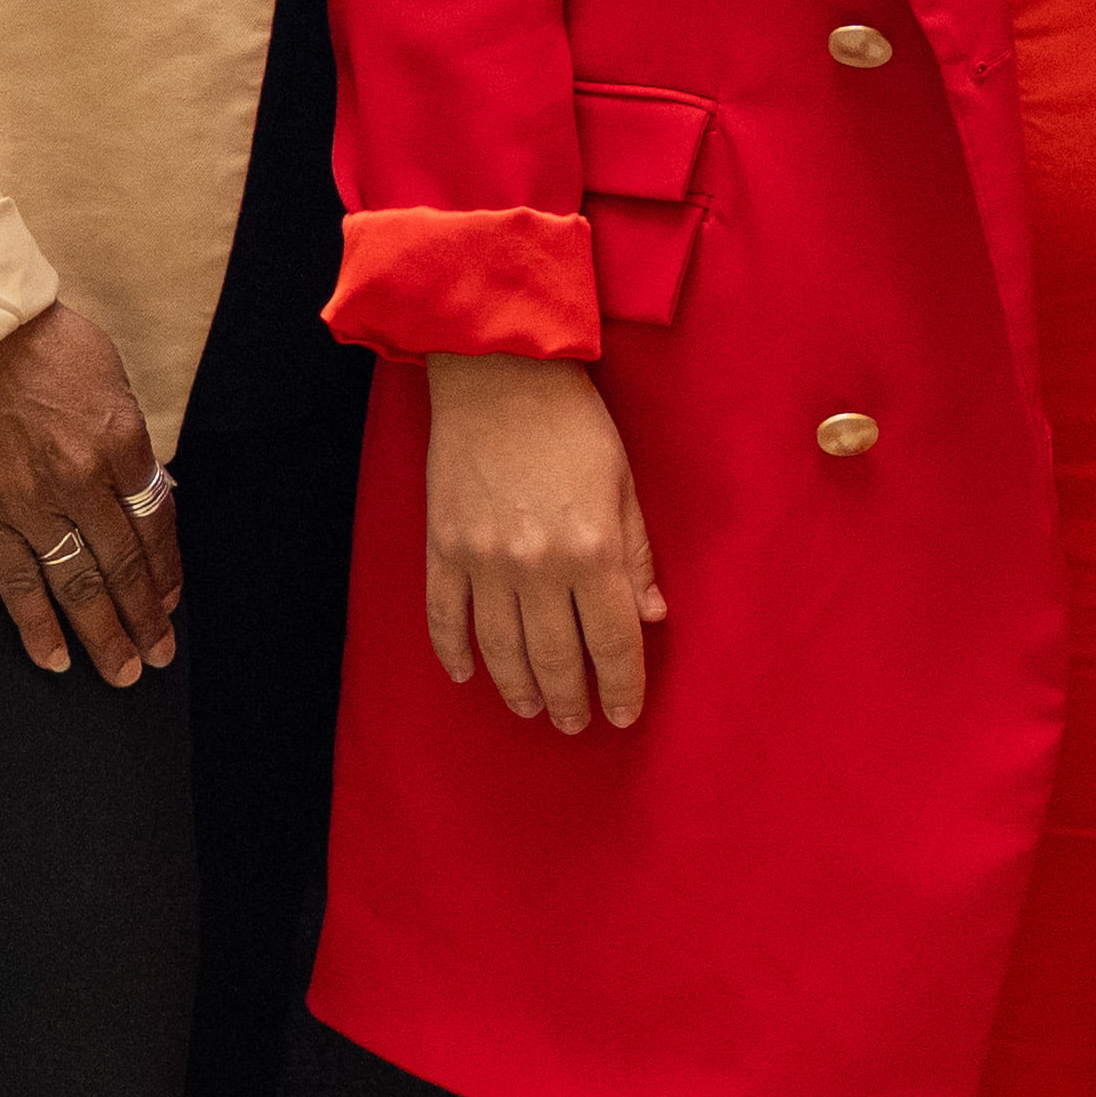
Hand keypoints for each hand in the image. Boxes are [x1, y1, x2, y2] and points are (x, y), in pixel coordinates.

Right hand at [0, 300, 177, 683]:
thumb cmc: (35, 340)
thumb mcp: (108, 376)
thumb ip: (128, 439)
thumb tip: (147, 490)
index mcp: (120, 440)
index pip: (156, 521)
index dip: (166, 567)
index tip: (172, 600)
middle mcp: (80, 480)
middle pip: (124, 562)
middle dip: (144, 615)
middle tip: (157, 655)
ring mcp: (28, 502)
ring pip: (75, 580)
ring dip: (103, 631)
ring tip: (121, 670)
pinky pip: (14, 581)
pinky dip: (36, 622)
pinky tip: (55, 657)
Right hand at [421, 354, 663, 736]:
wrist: (498, 372)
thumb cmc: (573, 422)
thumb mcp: (624, 483)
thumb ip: (637, 556)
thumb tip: (652, 616)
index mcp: (592, 550)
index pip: (612, 641)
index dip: (621, 686)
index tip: (624, 713)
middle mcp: (536, 565)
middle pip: (555, 657)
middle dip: (569, 700)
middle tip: (574, 723)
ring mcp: (482, 559)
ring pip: (499, 648)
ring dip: (518, 687)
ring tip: (532, 708)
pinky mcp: (443, 546)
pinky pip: (444, 615)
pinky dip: (453, 652)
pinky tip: (467, 675)